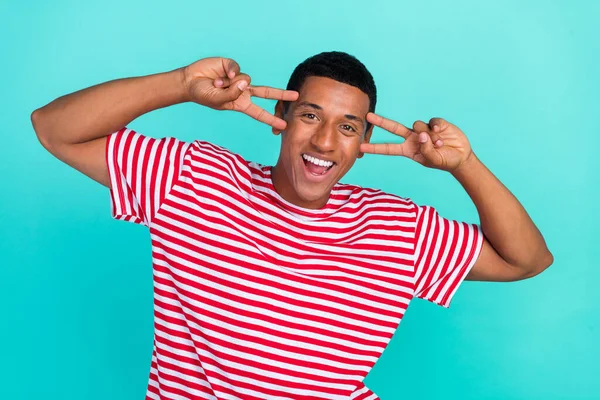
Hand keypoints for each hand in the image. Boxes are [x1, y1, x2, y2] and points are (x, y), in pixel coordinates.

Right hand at [182, 57, 298, 129]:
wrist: (190, 82)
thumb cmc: (203, 95)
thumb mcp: (218, 100)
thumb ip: (232, 94)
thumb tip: (245, 81)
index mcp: (240, 104)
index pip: (259, 113)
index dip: (271, 119)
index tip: (283, 125)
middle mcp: (242, 91)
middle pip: (266, 92)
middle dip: (281, 94)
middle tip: (296, 96)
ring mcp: (238, 78)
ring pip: (246, 79)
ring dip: (230, 83)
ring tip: (216, 84)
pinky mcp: (232, 66)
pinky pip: (237, 68)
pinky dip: (230, 71)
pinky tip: (222, 74)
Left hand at [360, 113, 473, 171]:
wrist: (460, 157)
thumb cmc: (444, 161)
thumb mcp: (433, 160)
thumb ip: (426, 149)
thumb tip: (421, 134)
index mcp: (408, 150)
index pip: (388, 148)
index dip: (375, 148)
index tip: (360, 147)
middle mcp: (412, 138)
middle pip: (393, 128)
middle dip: (381, 122)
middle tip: (368, 116)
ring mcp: (423, 130)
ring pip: (417, 125)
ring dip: (427, 135)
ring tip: (439, 143)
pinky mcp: (435, 123)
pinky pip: (431, 121)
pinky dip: (436, 127)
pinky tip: (442, 132)